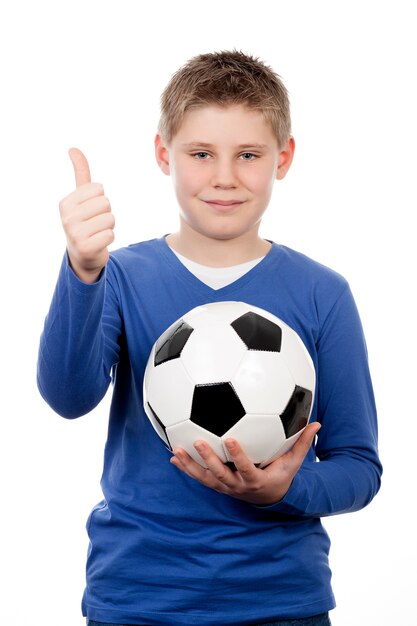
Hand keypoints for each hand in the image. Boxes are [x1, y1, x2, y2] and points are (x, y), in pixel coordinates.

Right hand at [59, 148, 114, 282]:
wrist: (82, 256)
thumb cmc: (84, 222)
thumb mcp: (80, 198)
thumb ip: (81, 173)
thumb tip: (73, 148)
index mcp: (65, 203)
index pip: (98, 189)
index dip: (100, 199)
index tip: (91, 211)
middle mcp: (66, 218)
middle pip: (106, 203)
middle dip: (106, 213)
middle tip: (95, 224)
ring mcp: (74, 234)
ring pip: (110, 219)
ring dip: (109, 227)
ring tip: (97, 233)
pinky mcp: (85, 248)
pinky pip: (110, 235)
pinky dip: (109, 238)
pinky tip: (99, 242)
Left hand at [170, 422, 320, 505]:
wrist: (268, 498)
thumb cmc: (280, 475)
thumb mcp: (292, 462)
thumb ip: (302, 443)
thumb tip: (317, 423)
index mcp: (255, 479)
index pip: (246, 468)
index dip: (238, 456)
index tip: (230, 439)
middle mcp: (237, 485)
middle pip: (220, 474)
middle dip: (209, 459)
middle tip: (198, 441)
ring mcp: (225, 487)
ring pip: (205, 478)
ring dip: (191, 465)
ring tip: (178, 451)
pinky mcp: (216, 485)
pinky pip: (199, 477)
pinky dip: (186, 468)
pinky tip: (173, 456)